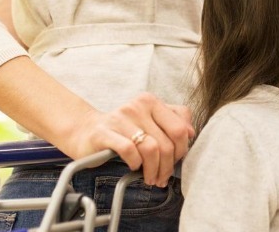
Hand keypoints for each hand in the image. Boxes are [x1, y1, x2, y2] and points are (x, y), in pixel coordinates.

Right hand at [61, 93, 193, 187]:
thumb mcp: (150, 121)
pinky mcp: (104, 132)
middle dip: (167, 166)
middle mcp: (137, 106)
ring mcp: (120, 118)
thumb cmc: (124, 131)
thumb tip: (191, 133)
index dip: (181, 151)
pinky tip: (134, 166)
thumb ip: (173, 121)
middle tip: (161, 177)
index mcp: (151, 101)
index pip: (180, 129)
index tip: (174, 162)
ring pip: (151, 149)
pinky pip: (129, 151)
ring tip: (150, 177)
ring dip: (153, 170)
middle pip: (166, 143)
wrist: (87, 132)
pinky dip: (135, 163)